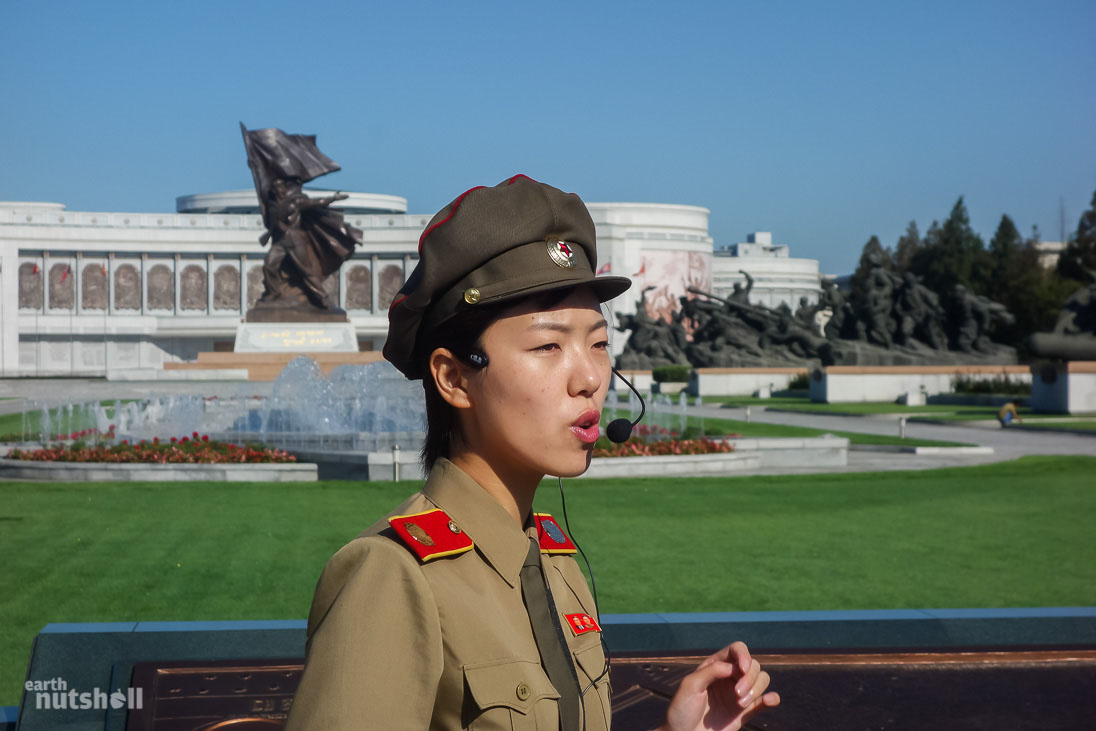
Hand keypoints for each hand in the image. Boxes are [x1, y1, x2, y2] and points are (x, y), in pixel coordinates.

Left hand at [656, 642, 778, 730]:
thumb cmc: (682, 710)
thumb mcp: (691, 685)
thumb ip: (712, 671)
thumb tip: (734, 666)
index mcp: (715, 666)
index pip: (737, 650)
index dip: (743, 655)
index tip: (742, 669)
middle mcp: (730, 677)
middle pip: (753, 665)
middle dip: (749, 678)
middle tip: (737, 694)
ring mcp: (739, 694)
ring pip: (762, 679)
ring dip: (757, 689)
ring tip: (741, 704)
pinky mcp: (746, 711)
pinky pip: (766, 700)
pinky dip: (772, 698)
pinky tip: (767, 701)